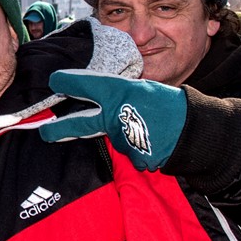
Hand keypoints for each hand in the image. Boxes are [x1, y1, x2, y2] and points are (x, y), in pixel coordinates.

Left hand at [40, 69, 186, 170]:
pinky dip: (137, 148)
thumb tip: (101, 99)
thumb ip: (119, 96)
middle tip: (44, 132)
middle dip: (59, 129)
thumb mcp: (143, 89)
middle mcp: (115, 116)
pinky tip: (151, 141)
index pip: (86, 85)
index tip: (54, 81)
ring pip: (112, 138)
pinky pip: (129, 153)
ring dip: (122, 134)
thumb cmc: (171, 105)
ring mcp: (122, 139)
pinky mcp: (133, 158)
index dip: (68, 82)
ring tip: (145, 127)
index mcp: (119, 92)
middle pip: (80, 124)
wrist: (196, 131)